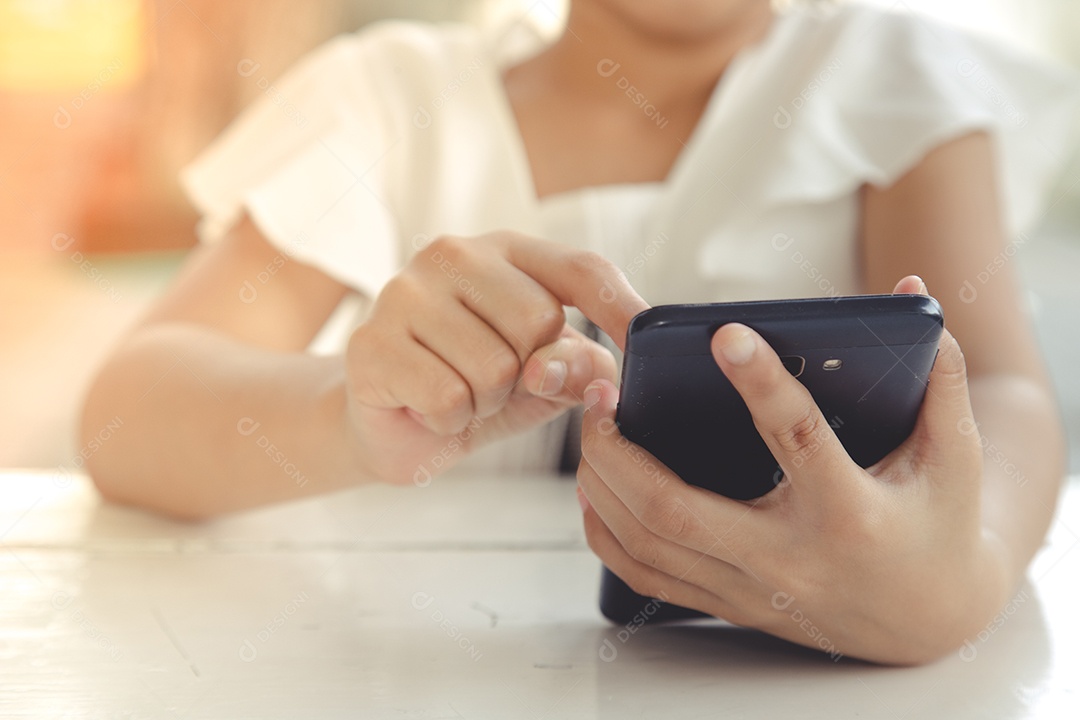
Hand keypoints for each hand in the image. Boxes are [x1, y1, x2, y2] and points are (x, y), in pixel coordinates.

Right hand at [345, 231, 647, 485]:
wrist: (391, 428)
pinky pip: (450, 398)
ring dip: (485, 403)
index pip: (581, 269)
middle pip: (538, 322)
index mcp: (505, 252)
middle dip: (526, 375)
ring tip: (457, 394)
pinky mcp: (371, 342)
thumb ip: (580, 367)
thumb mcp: (543, 378)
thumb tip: (604, 377)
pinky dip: (450, 422)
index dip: (622, 306)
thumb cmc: (473, 388)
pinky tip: (427, 408)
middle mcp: (452, 255)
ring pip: (495, 367)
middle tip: (491, 382)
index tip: (648, 340)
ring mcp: (404, 292)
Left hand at [576, 276, 1011, 664]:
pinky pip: (645, 574)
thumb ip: (938, 375)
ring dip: (604, 481)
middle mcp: (790, 559)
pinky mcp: (728, 602)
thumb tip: (915, 290)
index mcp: (850, 513)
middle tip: (602, 388)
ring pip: (648, 542)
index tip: (724, 334)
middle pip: (677, 509)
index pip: (797, 440)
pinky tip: (595, 487)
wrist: (927, 621)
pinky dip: (607, 530)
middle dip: (623, 447)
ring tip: (592, 422)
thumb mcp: (953, 455)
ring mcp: (750, 589)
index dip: (763, 384)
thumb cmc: (937, 524)